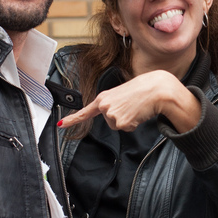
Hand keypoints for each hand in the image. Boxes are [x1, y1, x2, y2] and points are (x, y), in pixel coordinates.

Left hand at [58, 70, 200, 133]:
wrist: (155, 89)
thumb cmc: (143, 90)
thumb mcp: (122, 94)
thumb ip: (113, 104)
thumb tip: (114, 117)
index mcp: (103, 97)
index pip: (85, 111)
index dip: (72, 119)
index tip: (61, 124)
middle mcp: (104, 105)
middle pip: (109, 122)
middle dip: (120, 118)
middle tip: (130, 106)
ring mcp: (111, 114)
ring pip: (118, 126)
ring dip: (128, 120)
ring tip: (135, 108)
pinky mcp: (120, 122)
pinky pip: (127, 129)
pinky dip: (134, 124)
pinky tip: (138, 113)